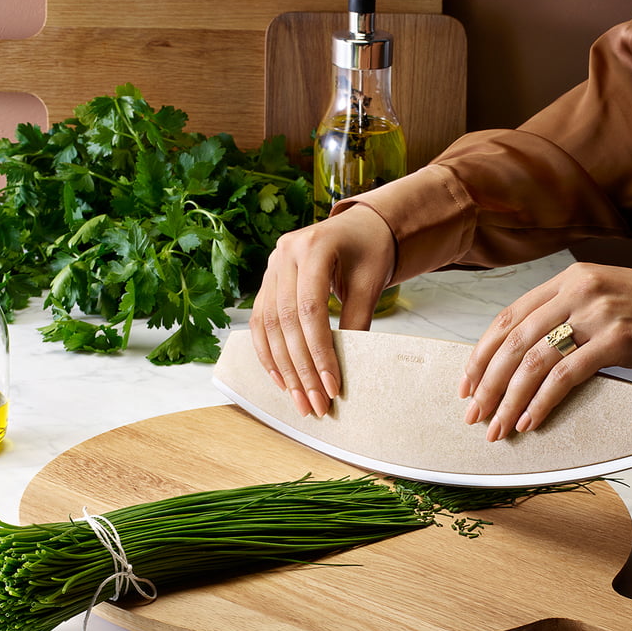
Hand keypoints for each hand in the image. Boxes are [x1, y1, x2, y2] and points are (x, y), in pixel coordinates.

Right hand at [250, 205, 396, 417]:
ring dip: (283, 367)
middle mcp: (285, 253)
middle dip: (301, 368)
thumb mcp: (370, 282)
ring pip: (269, 325)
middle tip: (315, 404)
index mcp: (314, 246)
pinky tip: (281, 379)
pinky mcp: (268, 280)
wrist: (359, 226)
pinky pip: (261, 322)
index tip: (331, 386)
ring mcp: (272, 265)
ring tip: (299, 399)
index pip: (310, 308)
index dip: (319, 351)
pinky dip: (269, 353)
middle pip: (286, 320)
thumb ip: (356, 320)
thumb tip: (345, 368)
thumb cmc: (369, 250)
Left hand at [460, 262, 631, 439]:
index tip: (466, 383)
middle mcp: (579, 290)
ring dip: (509, 401)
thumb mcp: (601, 301)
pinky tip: (530, 423)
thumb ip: (563, 316)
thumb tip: (517, 359)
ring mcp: (599, 313)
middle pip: (514, 341)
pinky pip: (565, 377)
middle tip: (474, 414)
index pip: (509, 316)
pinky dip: (542, 403)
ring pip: (534, 362)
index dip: (481, 353)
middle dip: (488, 383)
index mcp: (569, 279)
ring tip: (497, 427)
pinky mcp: (618, 340)